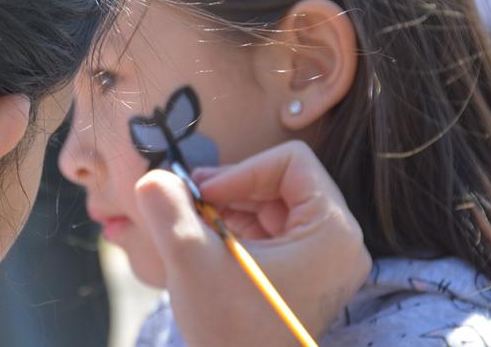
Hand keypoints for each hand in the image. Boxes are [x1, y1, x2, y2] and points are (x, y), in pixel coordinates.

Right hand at [133, 140, 370, 346]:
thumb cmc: (232, 334)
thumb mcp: (192, 264)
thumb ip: (169, 212)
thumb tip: (151, 178)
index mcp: (332, 232)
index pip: (291, 161)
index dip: (241, 169)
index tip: (201, 195)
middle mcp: (338, 242)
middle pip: (282, 180)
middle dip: (230, 188)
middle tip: (187, 204)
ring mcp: (323, 261)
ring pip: (273, 204)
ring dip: (228, 208)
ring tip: (192, 227)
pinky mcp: (305, 276)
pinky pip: (271, 231)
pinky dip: (236, 230)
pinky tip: (206, 246)